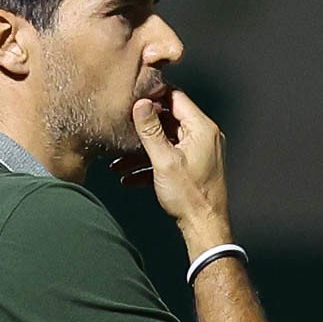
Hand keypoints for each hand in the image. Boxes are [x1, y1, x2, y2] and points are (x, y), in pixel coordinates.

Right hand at [131, 90, 231, 250]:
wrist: (204, 225)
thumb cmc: (190, 195)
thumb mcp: (163, 160)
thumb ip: (150, 130)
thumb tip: (141, 103)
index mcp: (201, 129)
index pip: (176, 98)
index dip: (153, 96)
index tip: (133, 98)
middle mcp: (203, 136)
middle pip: (168, 120)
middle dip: (142, 128)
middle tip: (120, 130)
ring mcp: (198, 151)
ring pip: (165, 142)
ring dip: (141, 151)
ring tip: (118, 163)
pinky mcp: (193, 165)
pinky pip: (168, 157)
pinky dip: (150, 164)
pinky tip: (130, 178)